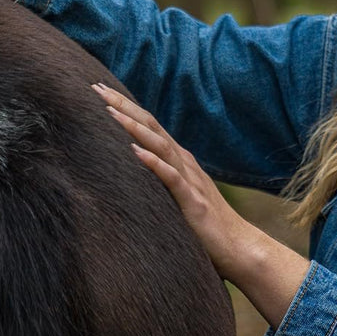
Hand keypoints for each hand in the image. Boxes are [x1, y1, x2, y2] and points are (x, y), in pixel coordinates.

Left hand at [93, 82, 311, 326]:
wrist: (239, 246)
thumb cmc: (206, 224)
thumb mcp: (179, 194)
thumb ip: (162, 177)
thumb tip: (133, 166)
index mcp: (179, 159)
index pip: (148, 125)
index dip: (125, 107)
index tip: (101, 91)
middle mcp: (184, 162)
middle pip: (151, 126)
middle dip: (123, 106)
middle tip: (97, 88)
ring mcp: (190, 179)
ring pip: (160, 145)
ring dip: (134, 127)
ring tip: (110, 112)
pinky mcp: (193, 201)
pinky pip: (171, 178)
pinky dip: (153, 163)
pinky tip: (135, 151)